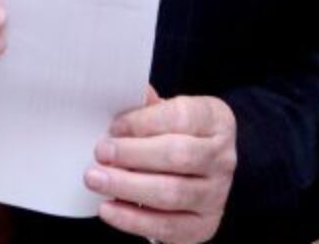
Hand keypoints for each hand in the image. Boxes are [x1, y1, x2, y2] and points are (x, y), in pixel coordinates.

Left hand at [86, 89, 237, 242]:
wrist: (204, 173)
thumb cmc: (180, 137)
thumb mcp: (172, 113)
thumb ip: (148, 106)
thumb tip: (122, 92)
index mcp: (216, 120)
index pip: (181, 117)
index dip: (143, 122)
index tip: (114, 127)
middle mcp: (222, 158)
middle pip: (177, 155)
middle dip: (132, 154)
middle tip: (100, 153)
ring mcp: (216, 194)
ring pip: (171, 193)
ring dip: (127, 186)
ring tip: (96, 178)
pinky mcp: (203, 225)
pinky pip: (166, 227)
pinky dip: (133, 220)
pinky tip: (109, 208)